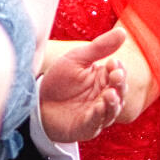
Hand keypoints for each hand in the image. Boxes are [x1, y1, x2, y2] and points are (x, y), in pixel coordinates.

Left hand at [37, 26, 129, 145]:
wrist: (36, 101)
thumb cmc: (59, 80)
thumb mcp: (77, 59)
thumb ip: (99, 47)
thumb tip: (123, 32)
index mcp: (104, 79)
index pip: (118, 73)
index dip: (118, 69)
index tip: (113, 62)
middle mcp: (104, 97)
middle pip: (119, 91)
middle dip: (119, 84)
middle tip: (115, 75)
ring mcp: (97, 114)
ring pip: (112, 109)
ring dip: (113, 102)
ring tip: (110, 94)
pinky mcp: (87, 127)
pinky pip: (96, 122)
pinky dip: (99, 115)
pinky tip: (98, 107)